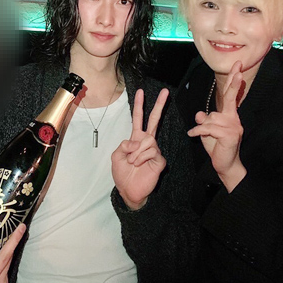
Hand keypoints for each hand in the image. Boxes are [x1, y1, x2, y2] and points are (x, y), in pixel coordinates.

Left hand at [112, 88, 167, 210]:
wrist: (129, 190)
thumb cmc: (123, 173)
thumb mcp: (116, 155)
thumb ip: (124, 144)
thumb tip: (135, 141)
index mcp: (136, 138)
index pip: (139, 118)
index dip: (139, 105)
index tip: (141, 91)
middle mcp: (147, 141)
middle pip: (155, 120)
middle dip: (160, 105)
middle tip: (166, 91)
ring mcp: (154, 150)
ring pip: (148, 140)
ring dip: (136, 152)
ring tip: (133, 161)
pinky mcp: (159, 159)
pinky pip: (151, 151)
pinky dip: (141, 158)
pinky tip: (139, 165)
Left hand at [188, 61, 246, 191]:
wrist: (225, 166)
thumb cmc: (217, 147)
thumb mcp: (207, 131)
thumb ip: (204, 121)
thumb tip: (200, 113)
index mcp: (230, 116)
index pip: (232, 95)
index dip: (235, 81)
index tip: (238, 66)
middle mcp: (234, 119)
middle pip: (231, 98)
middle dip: (234, 82)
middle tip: (238, 67)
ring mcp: (233, 127)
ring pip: (211, 117)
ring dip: (202, 126)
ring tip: (199, 134)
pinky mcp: (229, 135)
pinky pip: (208, 128)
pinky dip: (198, 131)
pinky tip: (192, 134)